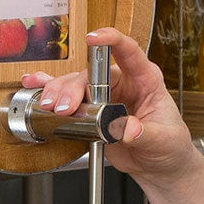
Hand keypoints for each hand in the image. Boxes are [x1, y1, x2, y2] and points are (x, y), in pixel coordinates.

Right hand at [21, 28, 199, 181]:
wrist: (160, 166)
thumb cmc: (170, 145)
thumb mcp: (163, 140)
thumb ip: (145, 134)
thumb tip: (128, 129)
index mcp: (145, 80)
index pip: (129, 51)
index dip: (111, 39)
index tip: (94, 38)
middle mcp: (123, 82)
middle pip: (92, 73)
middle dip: (73, 86)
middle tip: (63, 107)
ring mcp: (105, 95)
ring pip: (76, 84)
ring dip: (59, 92)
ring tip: (49, 107)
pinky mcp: (91, 111)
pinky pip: (68, 94)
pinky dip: (50, 87)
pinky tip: (34, 82)